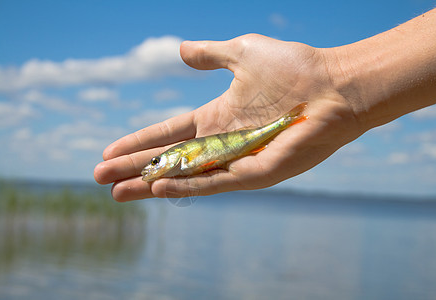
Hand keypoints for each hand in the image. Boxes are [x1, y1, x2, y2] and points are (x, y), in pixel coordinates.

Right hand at [94, 34, 361, 200]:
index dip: (139, 142)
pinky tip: (159, 188)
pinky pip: (217, 182)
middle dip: (135, 169)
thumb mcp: (242, 52)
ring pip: (187, 176)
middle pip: (170, 159)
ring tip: (118, 193)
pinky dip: (187, 186)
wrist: (335, 83)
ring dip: (152, 185)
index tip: (109, 151)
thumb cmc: (295, 68)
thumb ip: (211, 55)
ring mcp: (239, 159)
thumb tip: (181, 50)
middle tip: (100, 179)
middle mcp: (223, 142)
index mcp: (218, 118)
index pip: (169, 133)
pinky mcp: (258, 172)